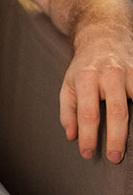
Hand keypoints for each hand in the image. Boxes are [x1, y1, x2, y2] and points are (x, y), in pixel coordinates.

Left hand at [61, 26, 132, 162]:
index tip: (87, 154)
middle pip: (117, 111)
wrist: (104, 36)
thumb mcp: (68, 85)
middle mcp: (110, 75)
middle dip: (116, 137)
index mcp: (86, 79)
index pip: (88, 113)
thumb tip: (72, 137)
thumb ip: (68, 111)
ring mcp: (131, 73)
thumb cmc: (84, 67)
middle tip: (114, 158)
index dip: (88, 136)